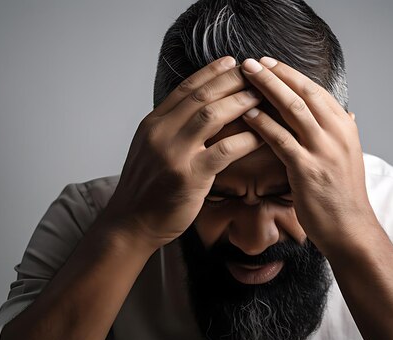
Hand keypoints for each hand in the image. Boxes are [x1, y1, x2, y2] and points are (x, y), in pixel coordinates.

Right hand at [101, 56, 263, 248]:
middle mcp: (161, 133)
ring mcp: (174, 153)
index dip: (211, 73)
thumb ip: (170, 129)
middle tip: (255, 74)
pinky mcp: (189, 176)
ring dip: (240, 103)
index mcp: (153, 124)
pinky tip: (261, 134)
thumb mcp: (151, 150)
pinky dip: (245, 139)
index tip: (231, 62)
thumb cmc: (147, 190)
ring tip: (260, 97)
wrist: (131, 223)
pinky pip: (224, 150)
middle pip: (201, 96)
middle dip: (231, 81)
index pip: (186, 89)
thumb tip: (195, 112)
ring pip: (212, 116)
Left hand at [240, 57, 375, 256]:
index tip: (269, 63)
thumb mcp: (350, 158)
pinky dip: (263, 124)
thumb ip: (344, 134)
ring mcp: (323, 150)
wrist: (351, 229)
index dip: (290, 74)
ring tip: (245, 77)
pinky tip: (247, 114)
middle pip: (303, 93)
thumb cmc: (344, 196)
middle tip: (251, 62)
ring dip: (266, 89)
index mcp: (345, 127)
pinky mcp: (307, 169)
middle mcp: (337, 133)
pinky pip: (282, 139)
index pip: (316, 90)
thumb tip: (348, 115)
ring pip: (292, 109)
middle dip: (275, 74)